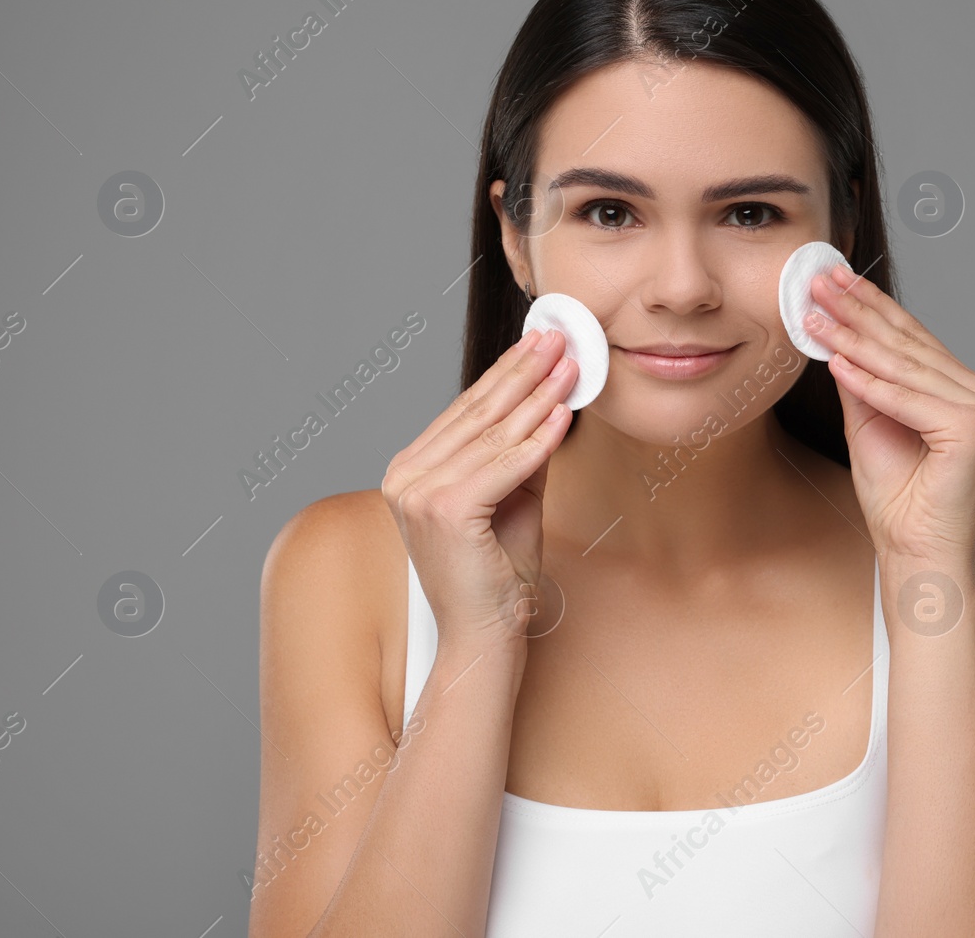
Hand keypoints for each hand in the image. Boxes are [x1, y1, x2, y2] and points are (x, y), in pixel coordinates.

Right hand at [381, 328, 577, 650]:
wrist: (485, 637)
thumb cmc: (498, 578)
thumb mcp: (514, 501)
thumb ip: (523, 455)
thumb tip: (552, 403)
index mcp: (410, 472)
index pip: (466, 410)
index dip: (506, 373)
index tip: (540, 342)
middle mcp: (405, 478)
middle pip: (477, 413)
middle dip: (524, 371)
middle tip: (559, 336)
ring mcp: (418, 494)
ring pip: (493, 434)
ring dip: (538, 395)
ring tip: (569, 365)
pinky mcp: (444, 511)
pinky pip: (505, 465)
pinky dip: (539, 439)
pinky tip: (563, 414)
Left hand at [803, 263, 974, 571]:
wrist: (917, 555)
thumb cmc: (898, 503)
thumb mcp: (869, 426)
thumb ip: (862, 382)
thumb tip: (836, 337)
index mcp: (966, 391)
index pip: (912, 339)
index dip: (870, 306)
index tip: (832, 280)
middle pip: (908, 345)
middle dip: (857, 311)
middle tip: (818, 281)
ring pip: (904, 368)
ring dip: (854, 339)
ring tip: (815, 316)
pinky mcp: (974, 430)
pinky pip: (907, 400)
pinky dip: (869, 384)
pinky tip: (835, 361)